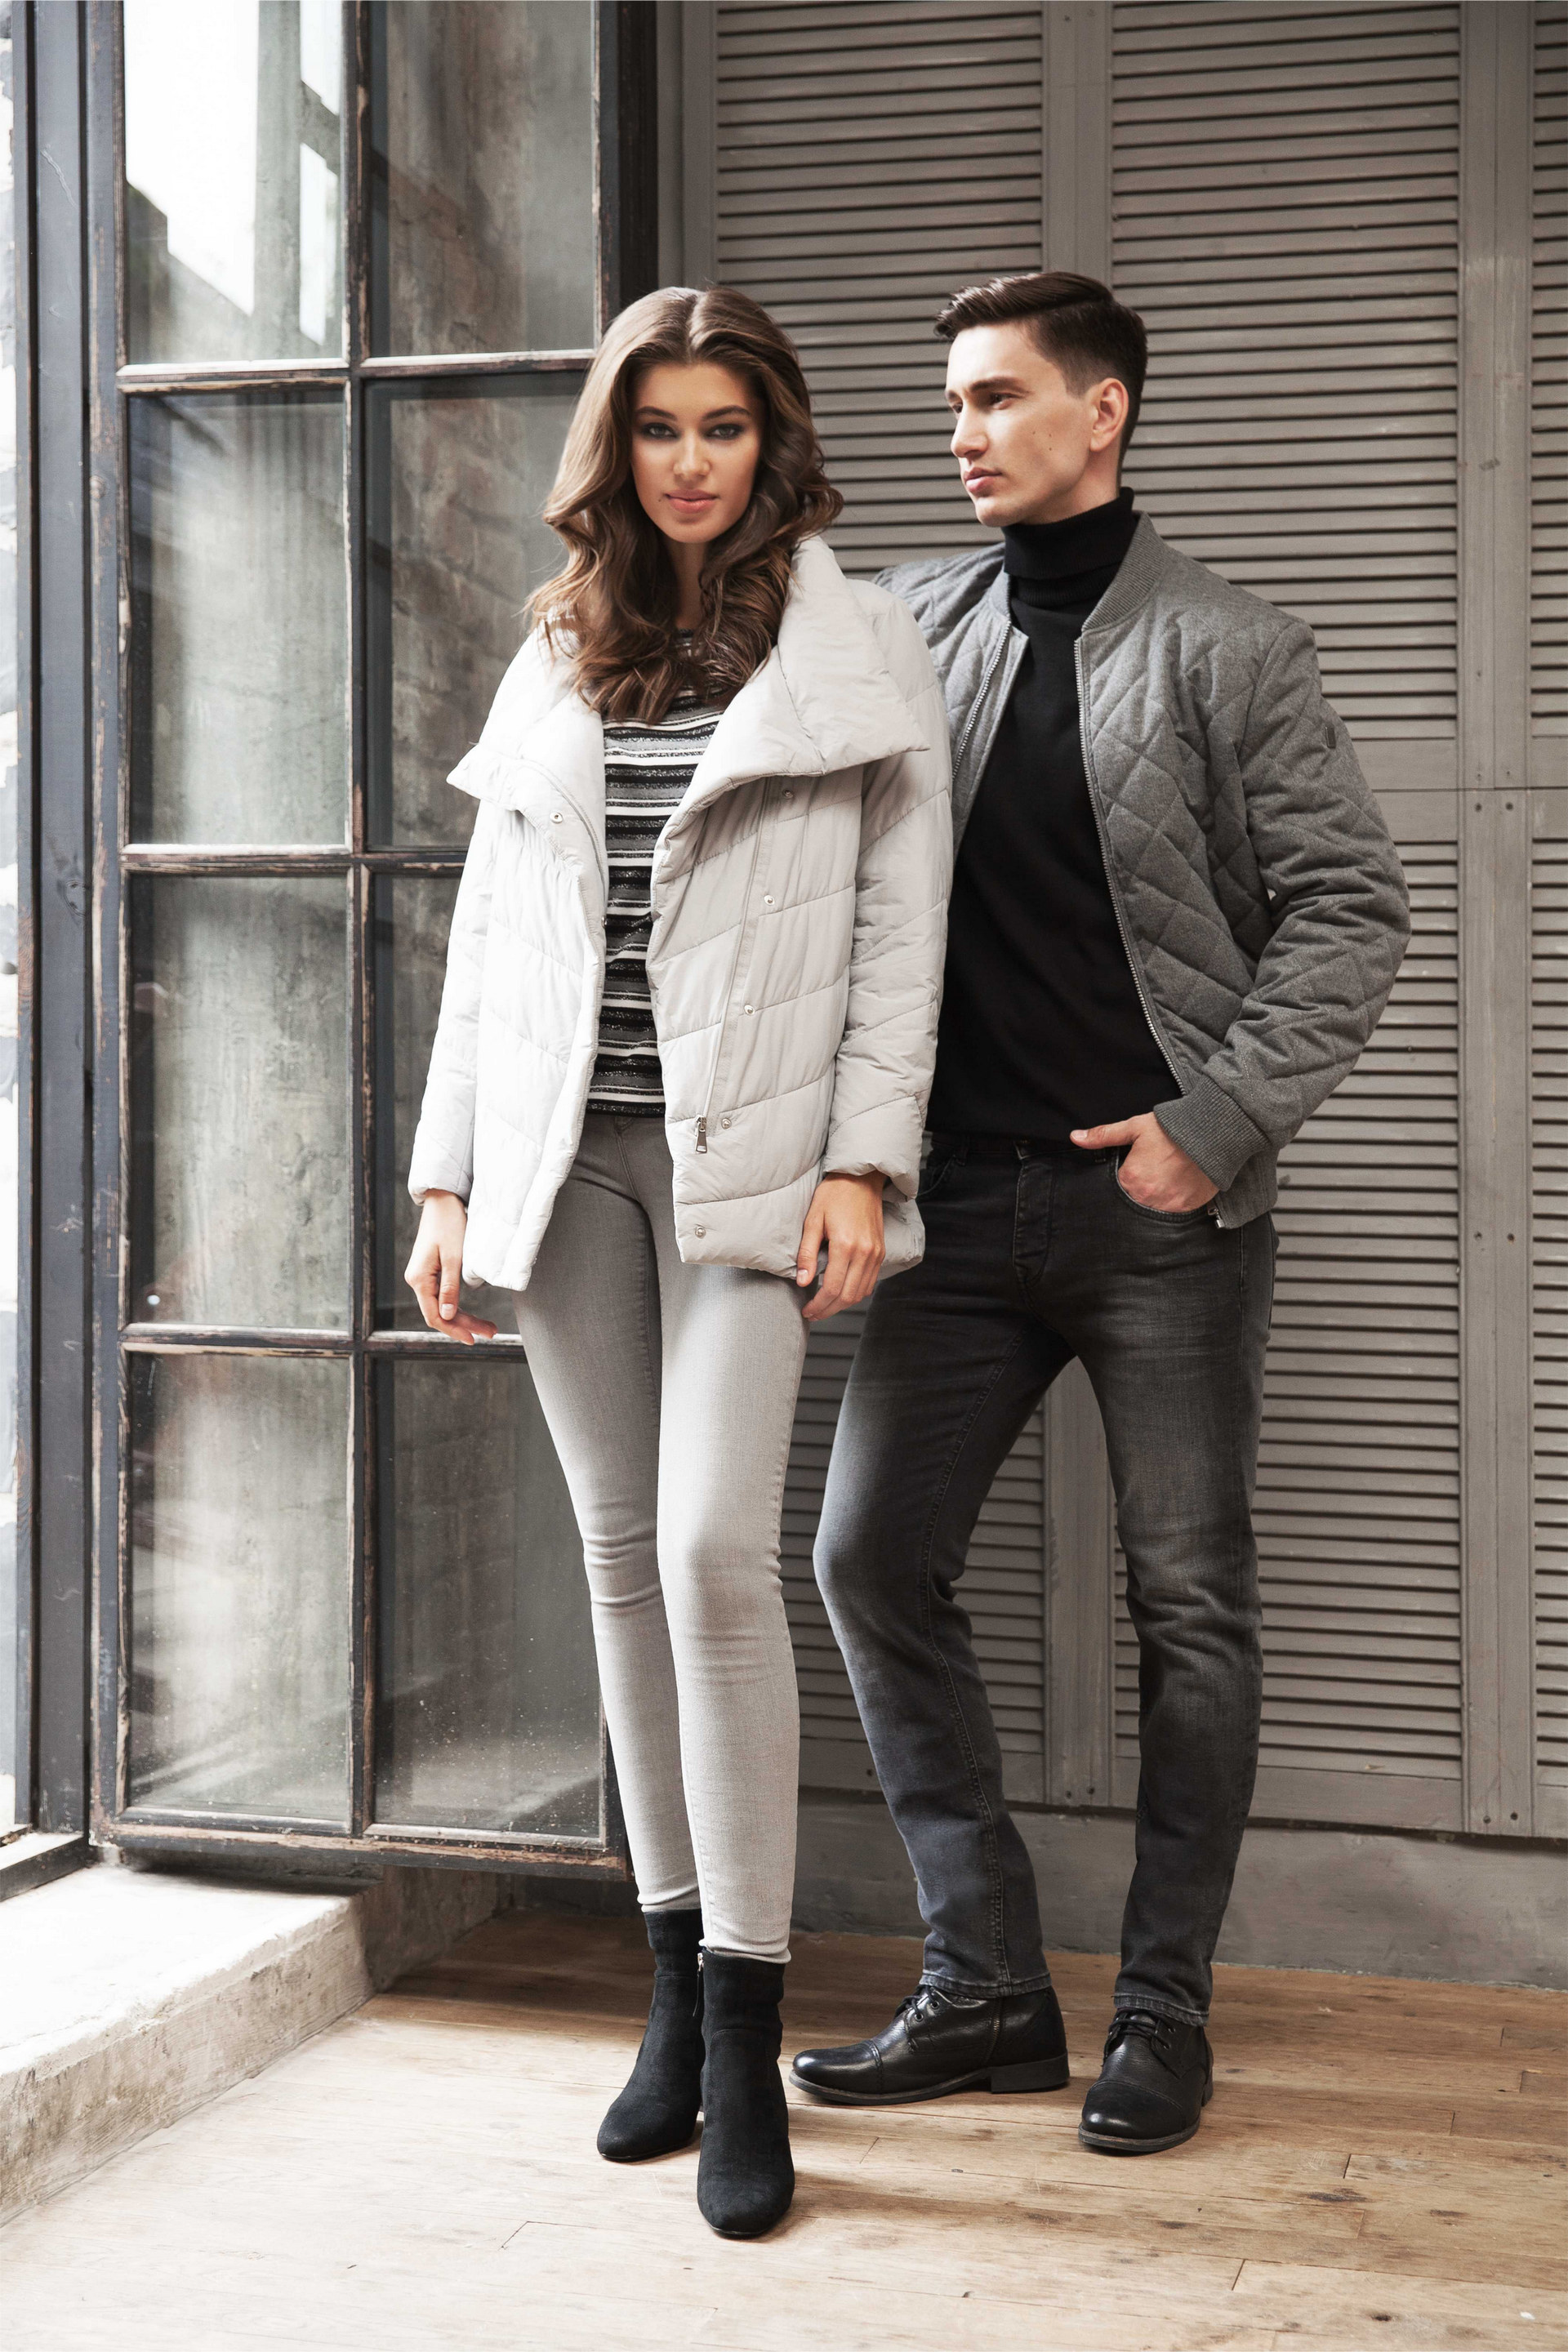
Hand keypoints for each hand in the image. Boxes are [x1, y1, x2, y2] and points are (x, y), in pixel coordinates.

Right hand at [404, 1191, 498, 1343]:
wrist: (443, 1201)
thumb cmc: (449, 1224)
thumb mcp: (454, 1257)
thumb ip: (450, 1288)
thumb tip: (447, 1316)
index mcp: (419, 1279)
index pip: (435, 1316)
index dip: (454, 1330)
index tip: (474, 1339)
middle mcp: (416, 1280)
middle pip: (440, 1313)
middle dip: (465, 1325)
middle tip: (491, 1333)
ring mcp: (422, 1277)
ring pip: (442, 1306)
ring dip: (463, 1318)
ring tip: (487, 1326)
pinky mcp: (430, 1272)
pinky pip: (442, 1296)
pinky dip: (457, 1306)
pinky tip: (470, 1313)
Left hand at [796, 1173, 885, 1322]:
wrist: (861, 1179)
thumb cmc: (834, 1195)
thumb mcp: (813, 1220)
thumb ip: (807, 1253)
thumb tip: (803, 1281)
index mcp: (846, 1245)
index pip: (832, 1288)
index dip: (818, 1305)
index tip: (806, 1310)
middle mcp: (865, 1253)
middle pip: (847, 1296)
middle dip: (829, 1310)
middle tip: (813, 1314)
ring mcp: (876, 1254)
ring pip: (860, 1293)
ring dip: (842, 1305)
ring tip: (824, 1307)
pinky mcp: (881, 1252)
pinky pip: (870, 1282)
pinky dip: (855, 1293)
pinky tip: (841, 1293)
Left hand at [1070, 1112, 1217, 1213]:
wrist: (1212, 1133)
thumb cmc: (1172, 1129)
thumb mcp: (1135, 1128)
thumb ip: (1104, 1135)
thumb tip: (1075, 1137)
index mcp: (1130, 1179)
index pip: (1117, 1187)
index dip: (1126, 1179)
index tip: (1137, 1170)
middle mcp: (1145, 1197)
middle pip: (1133, 1202)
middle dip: (1138, 1192)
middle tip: (1153, 1176)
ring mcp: (1166, 1206)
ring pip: (1151, 1211)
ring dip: (1153, 1201)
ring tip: (1164, 1183)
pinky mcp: (1186, 1209)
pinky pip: (1172, 1215)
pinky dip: (1172, 1204)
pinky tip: (1176, 1189)